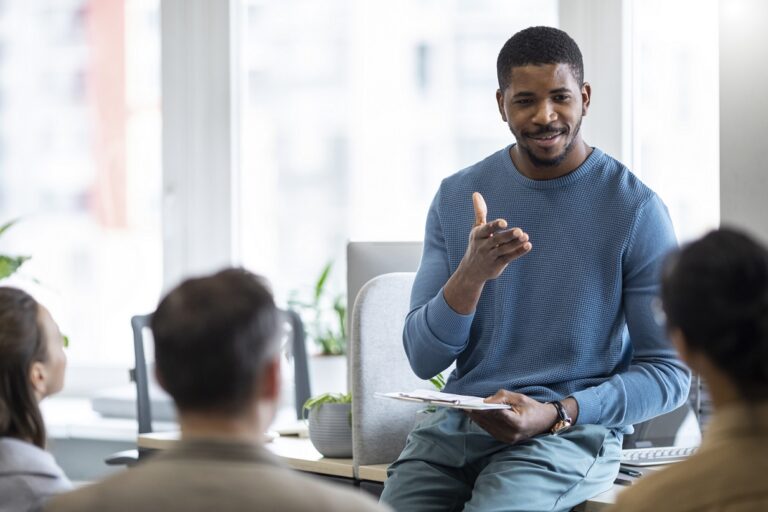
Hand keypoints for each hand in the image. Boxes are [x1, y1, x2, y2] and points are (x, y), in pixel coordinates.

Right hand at [443, 192, 531, 313]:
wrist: (471, 271)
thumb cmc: (476, 244)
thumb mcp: (476, 229)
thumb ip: (479, 212)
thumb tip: (476, 193)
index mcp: (478, 235)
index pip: (486, 229)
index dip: (495, 226)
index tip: (504, 222)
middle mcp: (483, 246)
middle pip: (497, 240)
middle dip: (508, 236)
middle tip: (520, 231)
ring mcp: (490, 256)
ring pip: (504, 249)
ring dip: (515, 244)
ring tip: (526, 237)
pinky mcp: (497, 265)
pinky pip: (509, 258)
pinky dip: (518, 252)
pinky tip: (527, 245)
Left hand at [466, 390, 557, 443]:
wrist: (545, 422)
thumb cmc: (532, 407)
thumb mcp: (519, 397)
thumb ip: (502, 397)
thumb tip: (485, 400)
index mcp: (517, 423)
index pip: (496, 414)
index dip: (481, 409)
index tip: (470, 404)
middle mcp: (512, 434)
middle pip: (489, 422)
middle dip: (475, 413)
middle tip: (461, 405)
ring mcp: (508, 439)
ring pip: (487, 427)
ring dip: (476, 418)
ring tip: (464, 409)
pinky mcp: (505, 441)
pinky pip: (490, 431)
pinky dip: (482, 423)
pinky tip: (474, 415)